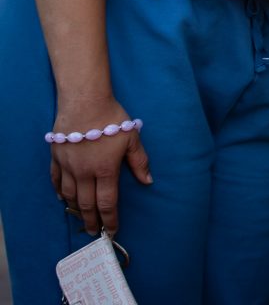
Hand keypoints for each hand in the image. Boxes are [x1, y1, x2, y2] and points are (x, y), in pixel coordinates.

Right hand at [50, 98, 152, 235]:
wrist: (85, 100)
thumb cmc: (111, 117)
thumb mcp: (132, 137)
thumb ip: (139, 161)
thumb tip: (148, 181)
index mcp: (105, 170)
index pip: (108, 203)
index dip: (110, 220)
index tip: (112, 231)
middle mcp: (85, 173)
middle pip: (87, 204)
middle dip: (92, 221)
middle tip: (94, 232)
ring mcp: (68, 166)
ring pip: (70, 195)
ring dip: (75, 209)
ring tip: (81, 218)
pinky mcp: (56, 157)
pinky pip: (56, 180)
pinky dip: (59, 192)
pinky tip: (62, 199)